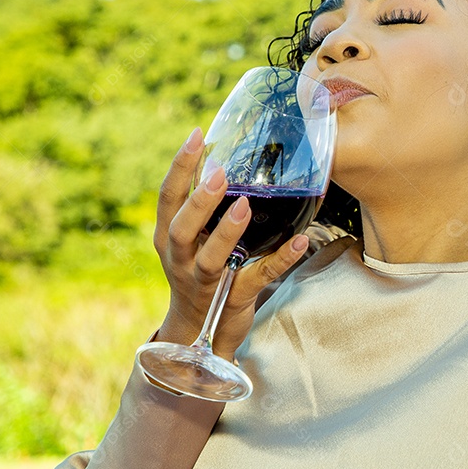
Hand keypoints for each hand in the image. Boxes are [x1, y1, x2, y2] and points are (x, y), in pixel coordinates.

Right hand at [153, 127, 309, 361]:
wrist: (195, 332)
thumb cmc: (197, 270)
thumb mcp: (190, 239)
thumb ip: (201, 206)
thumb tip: (225, 157)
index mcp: (168, 237)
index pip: (167, 197)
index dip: (180, 166)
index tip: (197, 135)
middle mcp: (180, 259)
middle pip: (181, 229)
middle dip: (199, 202)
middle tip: (219, 174)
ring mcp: (204, 282)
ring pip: (211, 258)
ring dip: (227, 232)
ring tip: (245, 206)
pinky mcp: (233, 299)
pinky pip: (257, 278)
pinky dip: (280, 260)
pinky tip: (300, 242)